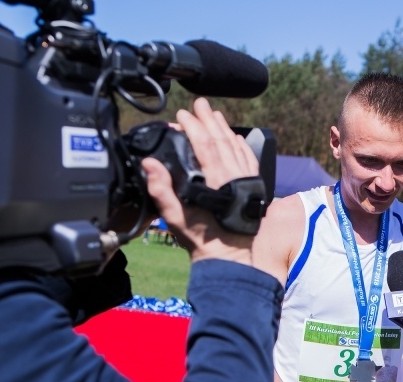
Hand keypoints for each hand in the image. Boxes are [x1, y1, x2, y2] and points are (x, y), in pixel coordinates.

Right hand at [142, 98, 258, 263]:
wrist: (228, 256)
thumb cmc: (201, 239)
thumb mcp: (175, 217)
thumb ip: (161, 190)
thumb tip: (150, 164)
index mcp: (215, 181)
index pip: (203, 144)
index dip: (192, 126)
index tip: (182, 115)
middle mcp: (234, 176)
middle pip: (221, 140)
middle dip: (208, 120)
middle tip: (199, 104)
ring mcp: (246, 181)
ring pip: (236, 147)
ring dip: (225, 129)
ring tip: (214, 114)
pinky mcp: (252, 187)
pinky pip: (249, 160)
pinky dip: (242, 146)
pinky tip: (236, 138)